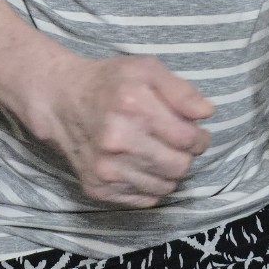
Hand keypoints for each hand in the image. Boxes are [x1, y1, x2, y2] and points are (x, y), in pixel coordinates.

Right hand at [37, 54, 213, 207]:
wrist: (62, 101)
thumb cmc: (110, 81)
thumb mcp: (146, 68)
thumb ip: (180, 89)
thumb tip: (206, 113)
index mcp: (133, 106)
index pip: (187, 139)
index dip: (199, 137)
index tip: (195, 133)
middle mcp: (118, 140)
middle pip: (179, 167)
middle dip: (186, 156)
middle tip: (178, 144)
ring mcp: (106, 169)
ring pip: (164, 186)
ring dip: (169, 172)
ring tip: (158, 152)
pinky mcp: (98, 188)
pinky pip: (144, 199)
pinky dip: (151, 185)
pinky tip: (141, 164)